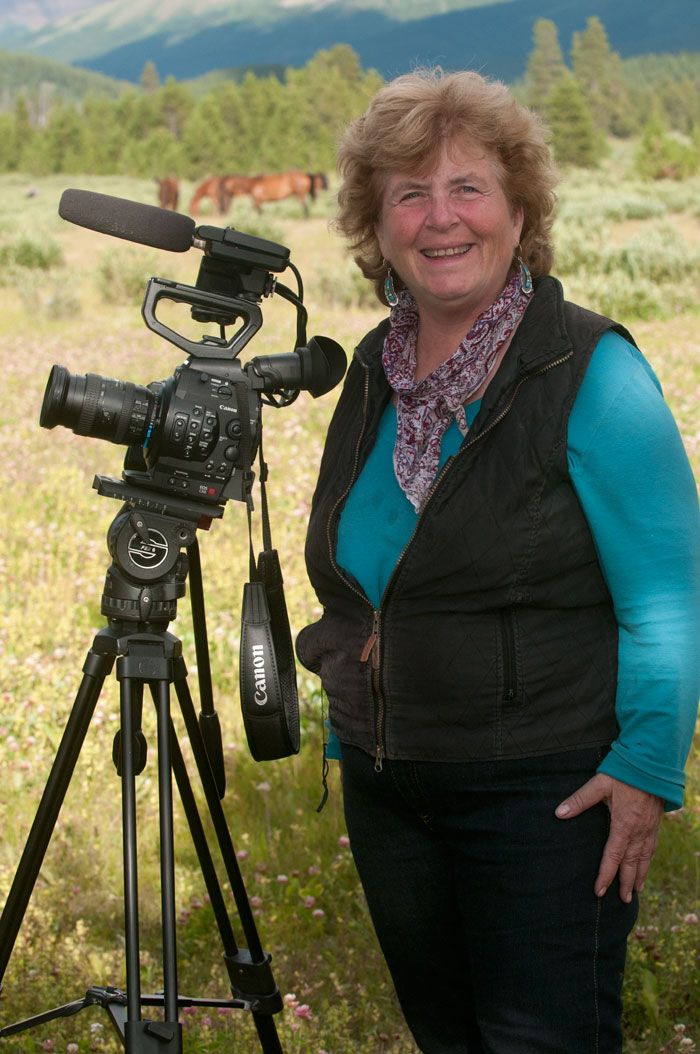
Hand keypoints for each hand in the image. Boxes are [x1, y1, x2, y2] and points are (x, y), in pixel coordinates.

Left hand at [555, 774, 663, 901]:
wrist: (652, 763)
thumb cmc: (624, 773)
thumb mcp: (599, 784)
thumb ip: (579, 800)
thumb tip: (559, 813)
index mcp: (623, 825)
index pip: (612, 857)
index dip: (605, 876)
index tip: (599, 891)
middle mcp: (639, 831)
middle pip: (631, 864)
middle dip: (626, 883)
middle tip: (623, 901)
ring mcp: (650, 828)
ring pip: (645, 858)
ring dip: (640, 875)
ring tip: (635, 891)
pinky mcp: (656, 822)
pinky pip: (652, 848)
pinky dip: (649, 861)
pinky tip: (646, 865)